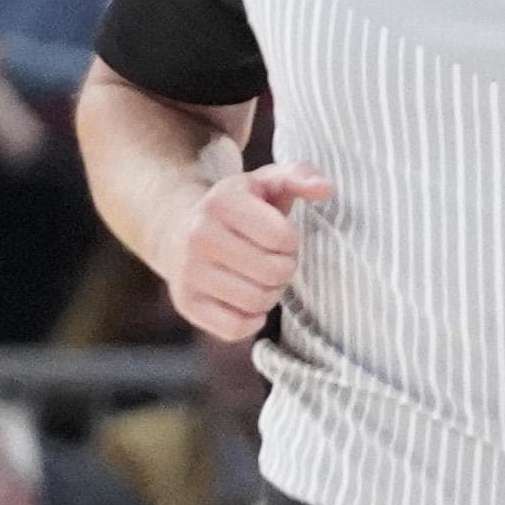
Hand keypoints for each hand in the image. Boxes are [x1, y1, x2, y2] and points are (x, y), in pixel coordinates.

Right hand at [164, 163, 328, 341]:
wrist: (179, 230)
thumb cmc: (238, 207)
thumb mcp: (265, 182)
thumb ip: (299, 176)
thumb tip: (325, 188)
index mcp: (222, 203)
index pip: (282, 238)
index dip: (292, 241)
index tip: (282, 237)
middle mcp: (198, 237)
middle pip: (274, 272)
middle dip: (285, 268)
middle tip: (276, 260)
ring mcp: (188, 273)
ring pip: (256, 302)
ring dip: (271, 294)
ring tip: (263, 278)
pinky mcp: (186, 303)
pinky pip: (235, 328)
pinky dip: (251, 320)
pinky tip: (248, 301)